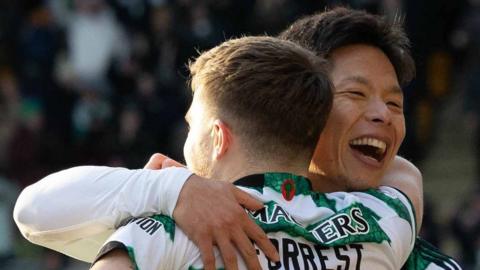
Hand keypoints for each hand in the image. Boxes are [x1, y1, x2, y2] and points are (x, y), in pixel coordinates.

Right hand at [144, 153, 279, 268]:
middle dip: (255, 265)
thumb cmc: (209, 188)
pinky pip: (208, 257)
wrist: (185, 188)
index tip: (276, 258)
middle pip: (247, 249)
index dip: (268, 248)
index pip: (258, 234)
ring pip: (230, 256)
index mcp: (239, 214)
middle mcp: (231, 225)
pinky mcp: (201, 236)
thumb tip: (262, 206)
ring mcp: (216, 232)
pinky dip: (212, 269)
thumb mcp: (231, 189)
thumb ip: (248, 199)